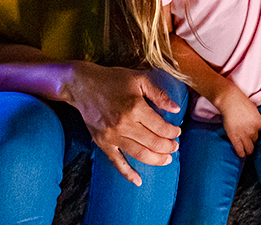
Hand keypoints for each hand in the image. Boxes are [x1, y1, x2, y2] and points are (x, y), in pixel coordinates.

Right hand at [66, 63, 180, 185]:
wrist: (82, 86)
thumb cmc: (113, 80)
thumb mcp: (139, 79)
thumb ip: (159, 94)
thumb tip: (176, 109)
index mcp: (135, 108)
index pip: (160, 127)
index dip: (172, 131)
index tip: (177, 132)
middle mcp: (124, 125)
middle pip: (153, 143)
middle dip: (168, 147)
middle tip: (175, 146)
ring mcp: (112, 136)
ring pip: (139, 154)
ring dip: (156, 159)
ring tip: (167, 159)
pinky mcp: (103, 143)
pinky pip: (117, 162)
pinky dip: (128, 173)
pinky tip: (138, 181)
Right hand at [216, 87, 260, 157]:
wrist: (230, 100)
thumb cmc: (240, 102)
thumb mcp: (253, 110)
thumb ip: (254, 119)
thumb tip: (254, 127)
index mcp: (259, 122)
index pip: (258, 132)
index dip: (253, 132)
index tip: (249, 132)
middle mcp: (253, 129)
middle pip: (255, 140)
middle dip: (251, 141)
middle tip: (248, 143)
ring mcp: (244, 134)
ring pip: (249, 147)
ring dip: (248, 150)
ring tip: (247, 152)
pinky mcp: (235, 137)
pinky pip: (240, 148)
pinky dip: (241, 153)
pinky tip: (241, 154)